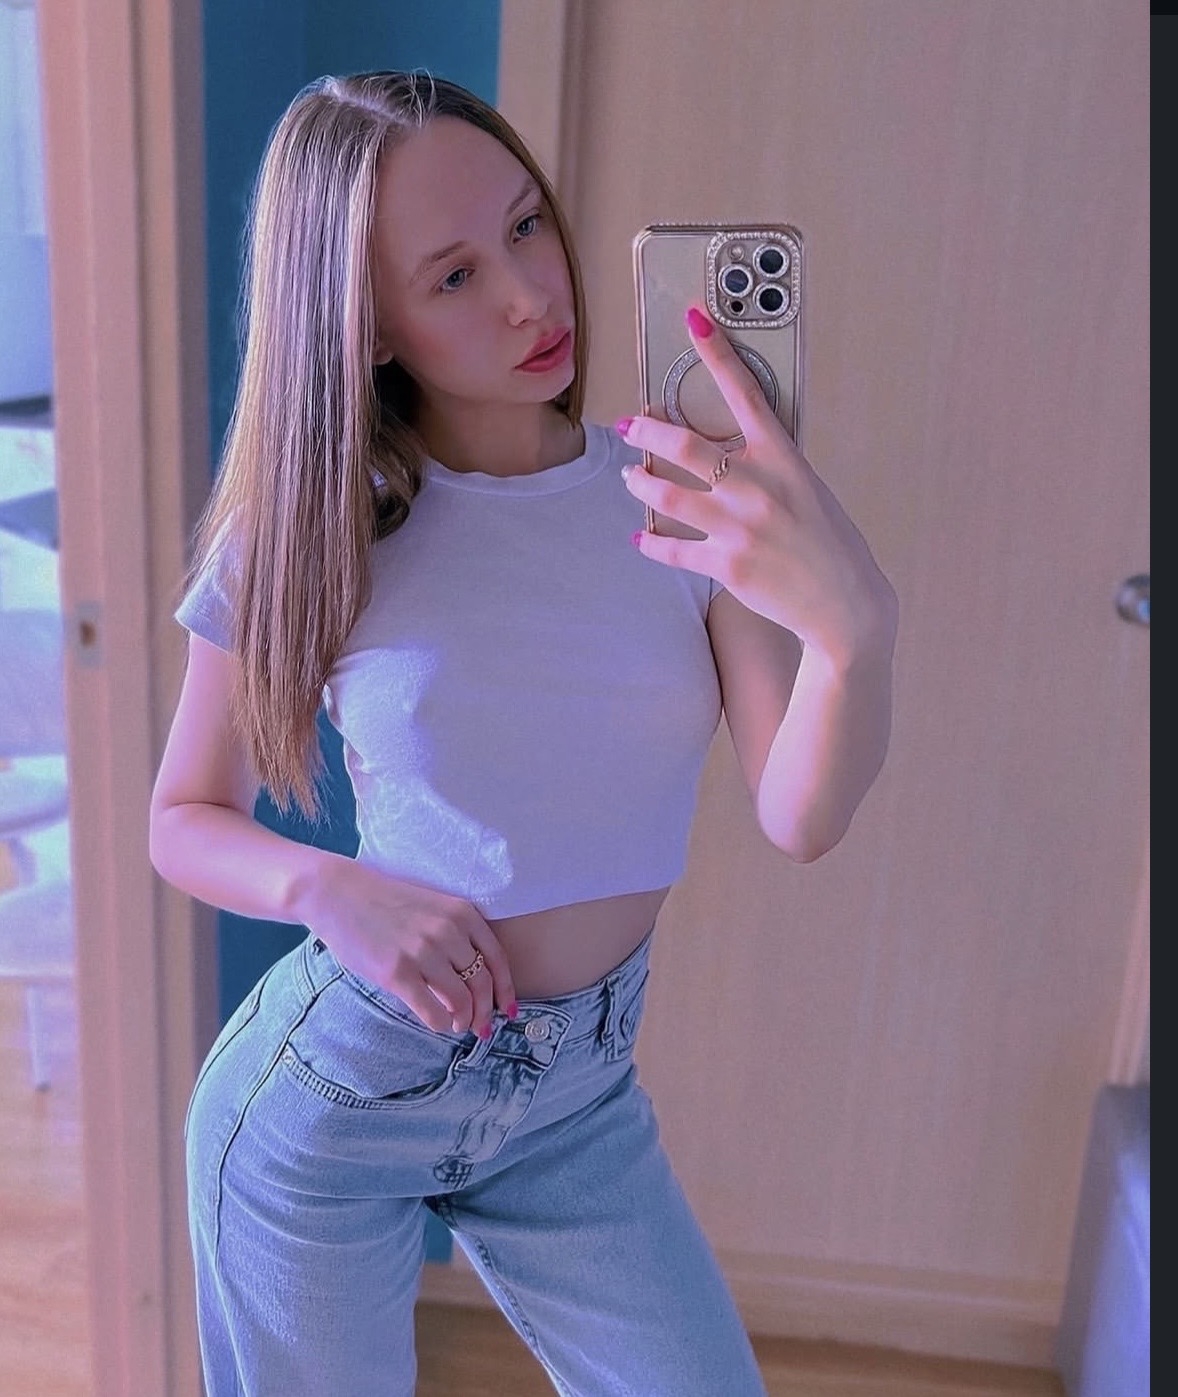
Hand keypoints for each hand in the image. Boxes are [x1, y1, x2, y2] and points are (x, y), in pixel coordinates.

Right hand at [302, 855, 516, 1037]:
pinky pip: (431, 1010)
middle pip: (482, 984)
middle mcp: (448, 932)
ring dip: (463, 1020)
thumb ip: (455, 935)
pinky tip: (437, 1023)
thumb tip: (474, 980)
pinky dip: (439, 1024)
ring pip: (461, 1000)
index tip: (508, 1010)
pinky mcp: (397, 972)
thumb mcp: (431, 907)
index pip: (498, 959)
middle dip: (485, 1012)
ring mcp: (423, 952)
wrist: (338, 894)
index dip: (506, 990)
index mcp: (461, 913)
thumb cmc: (384, 901)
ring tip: (457, 1025)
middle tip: (481, 1027)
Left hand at [621, 304, 895, 669]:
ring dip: (640, 482)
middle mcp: (758, 487)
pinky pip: (673, 549)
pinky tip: (641, 537)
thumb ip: (769, 466)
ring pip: (667, 495)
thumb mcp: (807, 488)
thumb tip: (727, 450)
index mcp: (783, 458)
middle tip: (628, 424)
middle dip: (647, 430)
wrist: (844, 603)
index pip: (746, 393)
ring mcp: (740, 527)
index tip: (693, 322)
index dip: (717, 354)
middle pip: (685, 446)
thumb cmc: (827, 542)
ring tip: (630, 477)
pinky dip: (651, 542)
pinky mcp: (727, 565)